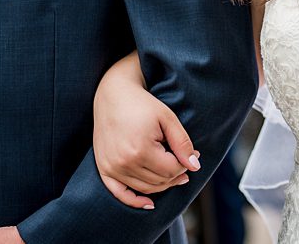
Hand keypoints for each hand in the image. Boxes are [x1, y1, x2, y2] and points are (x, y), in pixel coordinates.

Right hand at [92, 68, 197, 209]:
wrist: (111, 93)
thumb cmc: (141, 103)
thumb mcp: (167, 118)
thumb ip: (182, 143)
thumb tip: (195, 167)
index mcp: (141, 149)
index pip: (172, 170)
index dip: (185, 163)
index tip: (192, 153)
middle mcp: (124, 162)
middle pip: (160, 181)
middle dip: (176, 173)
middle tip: (183, 160)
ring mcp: (112, 166)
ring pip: (145, 188)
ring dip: (162, 183)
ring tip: (172, 171)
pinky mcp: (103, 167)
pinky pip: (120, 193)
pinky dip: (135, 201)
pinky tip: (149, 203)